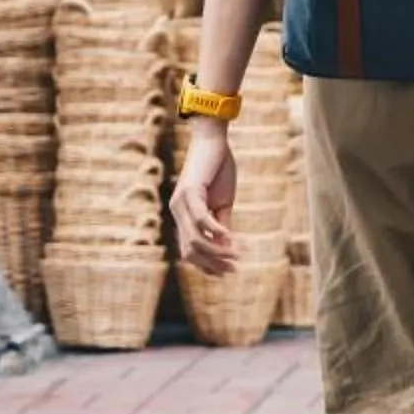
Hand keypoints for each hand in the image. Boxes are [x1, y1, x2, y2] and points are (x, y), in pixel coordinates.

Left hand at [169, 122, 242, 275]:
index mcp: (183, 217)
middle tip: (233, 268)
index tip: (226, 272)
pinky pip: (201, 219)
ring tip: (236, 255)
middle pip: (190, 251)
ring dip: (216, 251)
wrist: (213, 142)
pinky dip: (216, 231)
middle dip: (212, 264)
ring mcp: (180, 203)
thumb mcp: (222, 203)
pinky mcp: (189, 192)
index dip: (206, 265)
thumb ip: (221, 225)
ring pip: (195, 239)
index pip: (189, 251)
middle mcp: (177, 213)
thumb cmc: (218, 170)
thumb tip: (225, 247)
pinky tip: (231, 238)